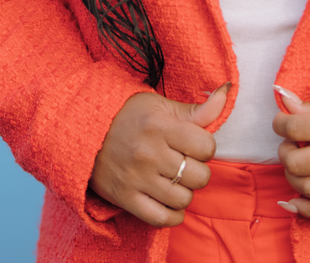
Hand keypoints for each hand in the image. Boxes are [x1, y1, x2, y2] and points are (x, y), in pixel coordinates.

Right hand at [88, 84, 228, 226]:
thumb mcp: (159, 106)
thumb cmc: (126, 116)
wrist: (83, 130)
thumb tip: (226, 92)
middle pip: (199, 176)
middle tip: (183, 162)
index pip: (206, 147)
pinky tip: (170, 202)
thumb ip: (196, 109)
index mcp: (159, 126)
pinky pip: (161, 219)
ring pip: (183, 199)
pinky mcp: (125, 198)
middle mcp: (148, 153)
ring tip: (174, 180)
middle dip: (197, 170)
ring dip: (184, 191)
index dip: (204, 146)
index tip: (192, 144)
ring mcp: (136, 178)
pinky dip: (173, 215)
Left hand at [271, 85, 309, 219]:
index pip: (295, 127)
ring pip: (309, 188)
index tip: (281, 122)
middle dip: (285, 153)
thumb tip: (282, 98)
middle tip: (290, 145)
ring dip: (293, 178)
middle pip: (298, 162)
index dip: (280, 123)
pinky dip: (307, 210)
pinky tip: (293, 201)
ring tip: (297, 166)